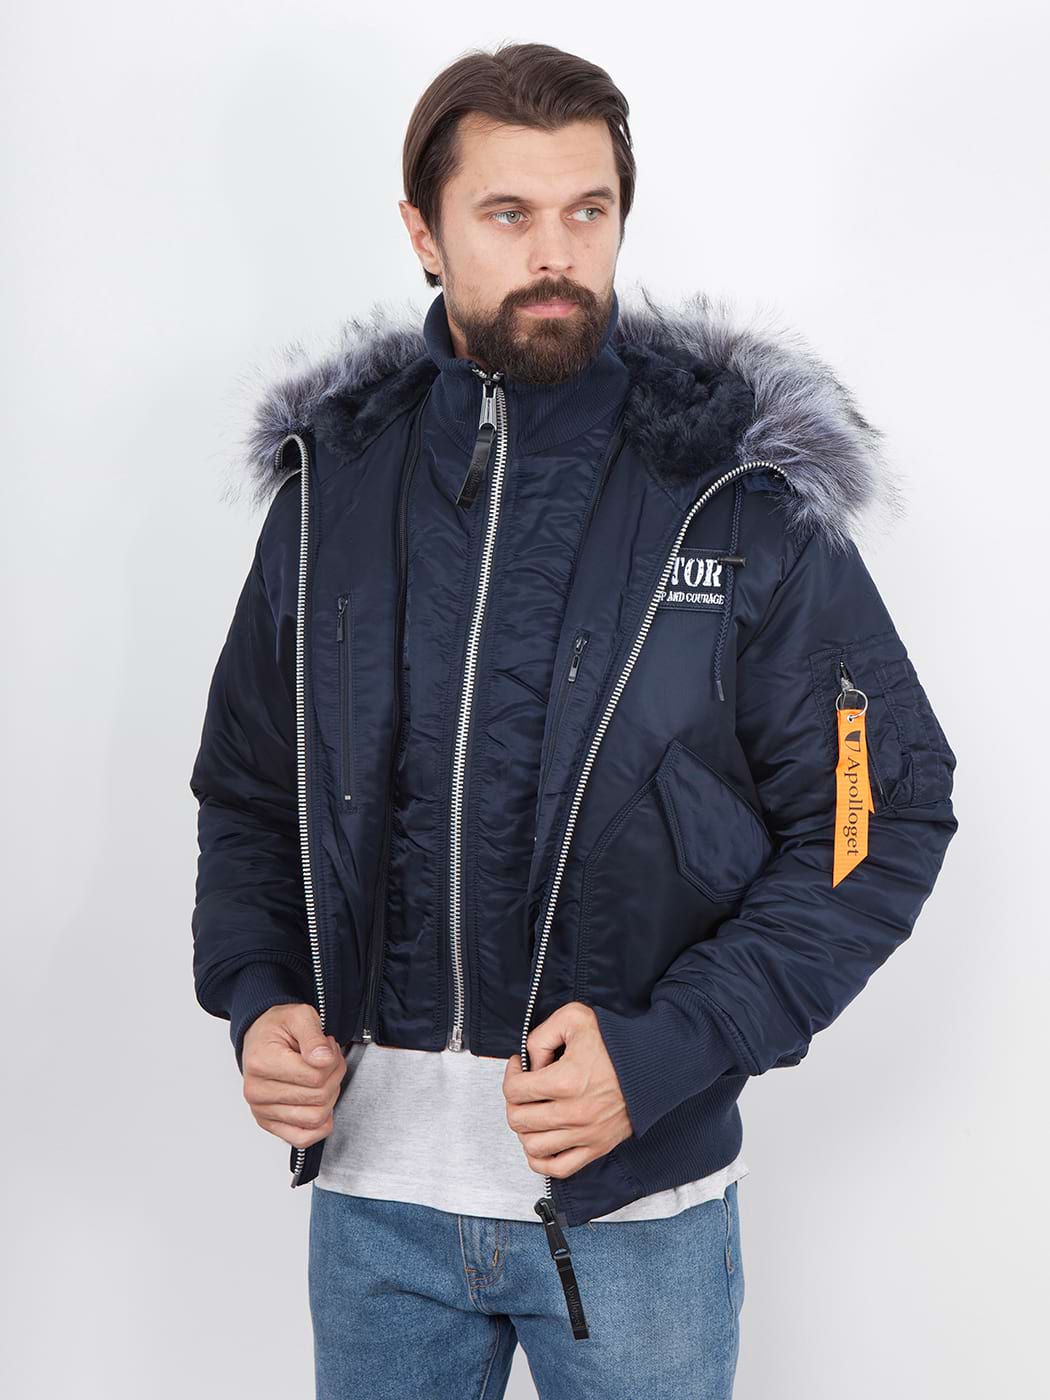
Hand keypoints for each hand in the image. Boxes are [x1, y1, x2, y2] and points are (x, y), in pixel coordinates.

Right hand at [241, 1004, 346, 1148]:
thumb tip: (324, 1060)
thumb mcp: (299, 1016)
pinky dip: (319, 1126)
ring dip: (330, 1096)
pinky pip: (302, 1139)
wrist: (260, 1037)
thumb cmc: (278, 1028)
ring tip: (322, 1076)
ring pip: (315, 1118)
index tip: (328, 1047)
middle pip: (318, 1098)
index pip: (315, 1077)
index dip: (332, 1061)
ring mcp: (262, 1110)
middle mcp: (257, 1091)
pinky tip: (321, 1103)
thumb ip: (313, 1037)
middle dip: (334, 1076)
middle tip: (328, 1059)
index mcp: (261, 1063)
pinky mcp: (269, 1124)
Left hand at [502, 1001, 632, 1178]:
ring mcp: (586, 1134)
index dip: (511, 1074)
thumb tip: (529, 1063)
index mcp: (565, 1081)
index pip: (515, 1090)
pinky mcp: (597, 1147)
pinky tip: (540, 1141)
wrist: (653, 1063)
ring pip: (532, 1147)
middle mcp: (574, 1113)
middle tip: (524, 1087)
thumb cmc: (616, 1041)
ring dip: (525, 1129)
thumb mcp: (574, 1018)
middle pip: (518, 1120)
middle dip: (514, 1101)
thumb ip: (541, 1036)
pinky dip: (541, 1160)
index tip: (520, 1065)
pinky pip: (558, 1169)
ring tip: (534, 1111)